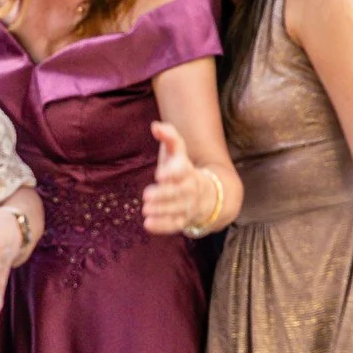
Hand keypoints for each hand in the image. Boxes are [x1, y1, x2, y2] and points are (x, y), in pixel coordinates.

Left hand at [140, 120, 217, 234]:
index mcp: (187, 170)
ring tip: (145, 209)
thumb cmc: (182, 169)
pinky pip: (175, 225)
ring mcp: (188, 206)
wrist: (207, 193)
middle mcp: (190, 188)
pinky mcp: (183, 220)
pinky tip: (148, 224)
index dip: (172, 172)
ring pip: (177, 209)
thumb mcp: (177, 152)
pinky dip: (162, 226)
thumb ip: (168, 137)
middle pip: (179, 192)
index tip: (159, 175)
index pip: (182, 170)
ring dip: (161, 210)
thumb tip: (155, 126)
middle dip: (164, 195)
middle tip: (146, 195)